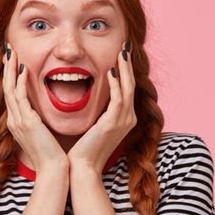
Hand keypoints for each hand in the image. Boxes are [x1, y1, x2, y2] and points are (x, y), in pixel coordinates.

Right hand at [3, 43, 67, 172]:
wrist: (54, 170)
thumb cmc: (53, 154)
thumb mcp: (44, 134)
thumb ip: (42, 121)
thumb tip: (45, 112)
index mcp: (19, 122)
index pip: (12, 94)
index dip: (12, 76)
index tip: (15, 60)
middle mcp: (15, 120)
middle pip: (7, 88)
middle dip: (8, 68)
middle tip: (9, 50)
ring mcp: (19, 121)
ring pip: (10, 89)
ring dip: (11, 69)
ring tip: (12, 52)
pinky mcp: (27, 122)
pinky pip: (20, 97)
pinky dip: (20, 82)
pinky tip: (24, 69)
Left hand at [67, 41, 136, 174]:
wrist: (83, 167)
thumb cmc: (85, 147)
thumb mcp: (96, 125)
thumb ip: (100, 110)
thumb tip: (94, 95)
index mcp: (124, 118)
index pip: (126, 88)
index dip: (125, 70)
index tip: (120, 55)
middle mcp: (128, 118)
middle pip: (131, 85)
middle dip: (128, 65)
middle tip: (125, 46)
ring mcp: (123, 121)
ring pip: (127, 88)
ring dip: (124, 69)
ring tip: (121, 52)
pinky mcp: (113, 124)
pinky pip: (117, 99)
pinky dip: (115, 84)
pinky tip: (110, 71)